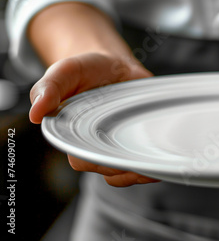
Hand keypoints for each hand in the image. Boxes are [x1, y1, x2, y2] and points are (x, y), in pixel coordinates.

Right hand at [30, 53, 159, 186]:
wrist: (114, 65)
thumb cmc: (87, 70)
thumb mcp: (66, 70)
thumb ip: (49, 87)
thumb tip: (36, 114)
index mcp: (71, 137)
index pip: (84, 161)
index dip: (98, 161)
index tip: (114, 149)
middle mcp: (93, 147)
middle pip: (109, 170)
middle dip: (124, 165)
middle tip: (139, 149)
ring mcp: (116, 147)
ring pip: (126, 174)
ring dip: (141, 171)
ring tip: (152, 155)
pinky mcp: (135, 145)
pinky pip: (142, 168)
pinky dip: (152, 168)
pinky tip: (161, 158)